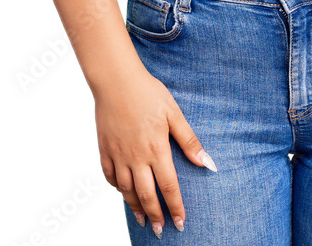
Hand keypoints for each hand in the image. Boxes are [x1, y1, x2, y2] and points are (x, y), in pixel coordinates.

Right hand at [94, 64, 215, 235]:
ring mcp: (118, 155)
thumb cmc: (148, 93)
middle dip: (156, 216)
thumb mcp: (174, 114)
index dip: (176, 207)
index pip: (168, 187)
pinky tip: (123, 192)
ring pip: (126, 190)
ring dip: (135, 207)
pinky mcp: (104, 149)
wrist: (116, 80)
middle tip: (162, 230)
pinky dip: (117, 188)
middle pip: (146, 195)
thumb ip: (189, 141)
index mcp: (156, 149)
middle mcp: (136, 157)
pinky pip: (109, 176)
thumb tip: (208, 163)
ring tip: (143, 219)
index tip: (181, 223)